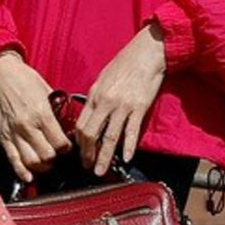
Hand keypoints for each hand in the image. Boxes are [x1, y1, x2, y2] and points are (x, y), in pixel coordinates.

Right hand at [0, 49, 69, 176]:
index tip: (68, 146)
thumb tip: (66, 125)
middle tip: (58, 155)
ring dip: (42, 167)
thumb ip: (56, 110)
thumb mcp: (47, 91)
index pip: (59, 143)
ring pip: (31, 162)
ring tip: (47, 163)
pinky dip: (22, 172)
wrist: (0, 75)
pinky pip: (13, 160)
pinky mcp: (3, 138)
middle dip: (56, 159)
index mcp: (41, 113)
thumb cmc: (25, 80)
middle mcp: (27, 126)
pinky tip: (29, 177)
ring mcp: (14, 133)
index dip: (67, 148)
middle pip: (47, 156)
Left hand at [73, 23, 168, 172]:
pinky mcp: (139, 108)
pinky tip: (127, 158)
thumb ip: (95, 97)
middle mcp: (106, 102)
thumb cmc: (124, 63)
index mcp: (94, 95)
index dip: (79, 142)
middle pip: (91, 134)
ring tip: (100, 170)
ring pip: (110, 138)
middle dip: (87, 153)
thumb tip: (89, 114)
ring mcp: (122, 106)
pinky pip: (131, 131)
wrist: (146, 53)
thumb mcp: (102, 78)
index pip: (81, 124)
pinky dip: (129, 147)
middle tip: (88, 166)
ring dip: (104, 157)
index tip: (80, 152)